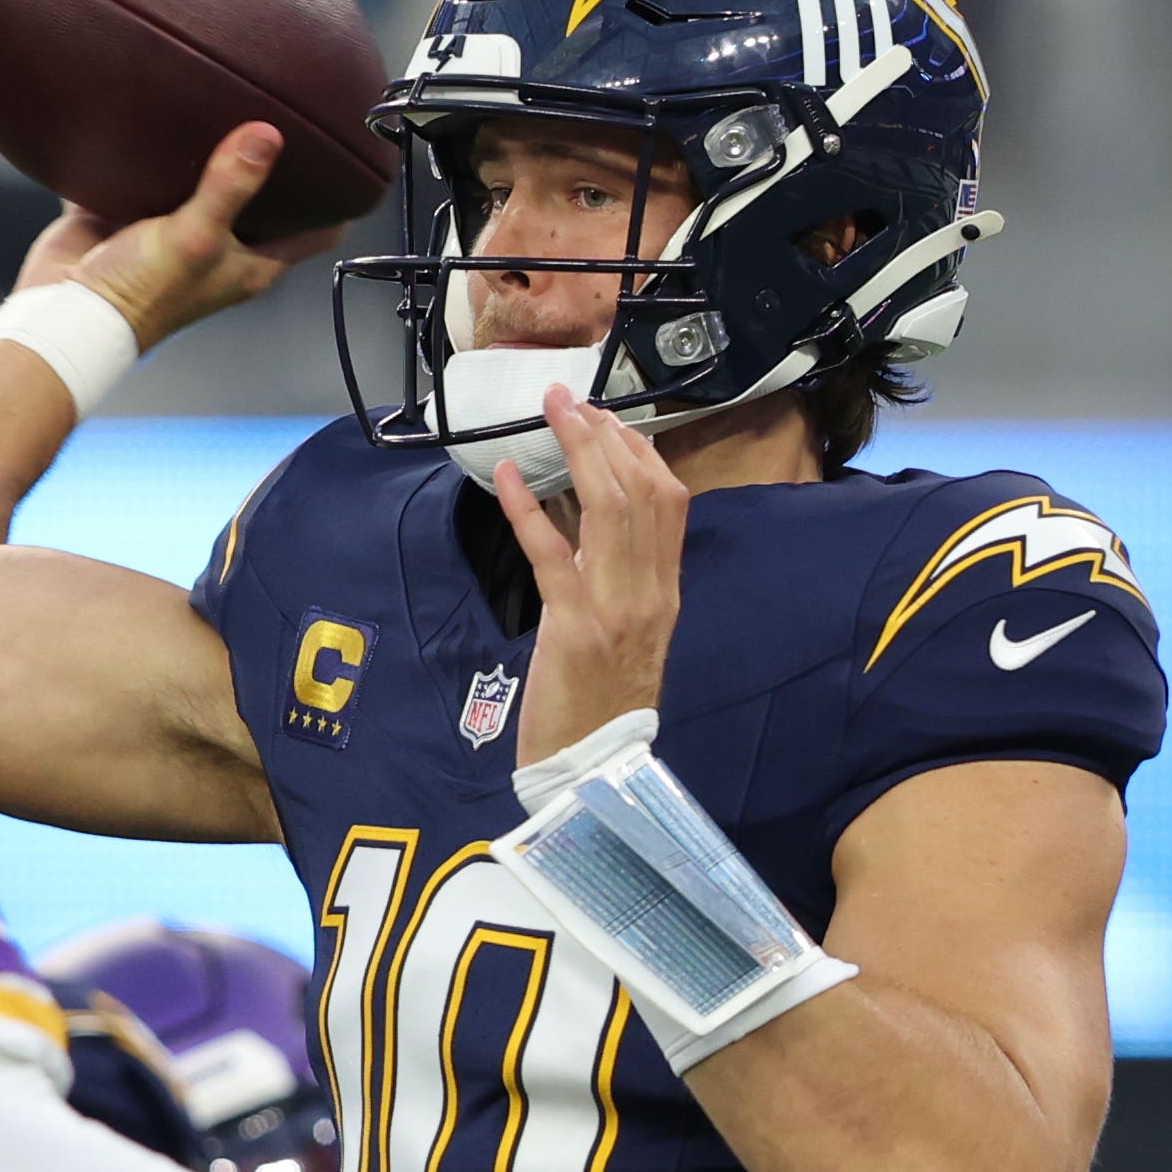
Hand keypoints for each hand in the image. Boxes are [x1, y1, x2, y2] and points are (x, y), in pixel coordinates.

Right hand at [14, 125, 342, 349]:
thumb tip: (268, 135)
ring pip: (201, 179)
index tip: (352, 157)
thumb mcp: (195, 237)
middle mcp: (218, 245)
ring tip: (225, 97)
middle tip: (286, 108)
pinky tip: (155, 113)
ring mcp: (173, 229)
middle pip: (260, 197)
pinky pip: (145, 172)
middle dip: (273, 160)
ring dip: (210, 148)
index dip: (338, 200)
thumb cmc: (137, 297)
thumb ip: (231, 185)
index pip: (314, 231)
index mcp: (250, 262)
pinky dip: (149, 148)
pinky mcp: (129, 214)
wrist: (64, 312)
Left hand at [501, 384, 686, 761]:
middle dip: (606, 436)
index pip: (668, 503)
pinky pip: (551, 555)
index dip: (640, 452)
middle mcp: (648, 593)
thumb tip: (594, 534)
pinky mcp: (573, 629)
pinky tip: (502, 476)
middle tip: (571, 398)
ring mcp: (614, 609)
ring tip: (552, 412)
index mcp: (665, 593)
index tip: (608, 418)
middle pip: (640, 491)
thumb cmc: (604, 710)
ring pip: (608, 510)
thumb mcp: (631, 640)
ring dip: (577, 451)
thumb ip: (624, 587)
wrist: (596, 773)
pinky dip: (526, 510)